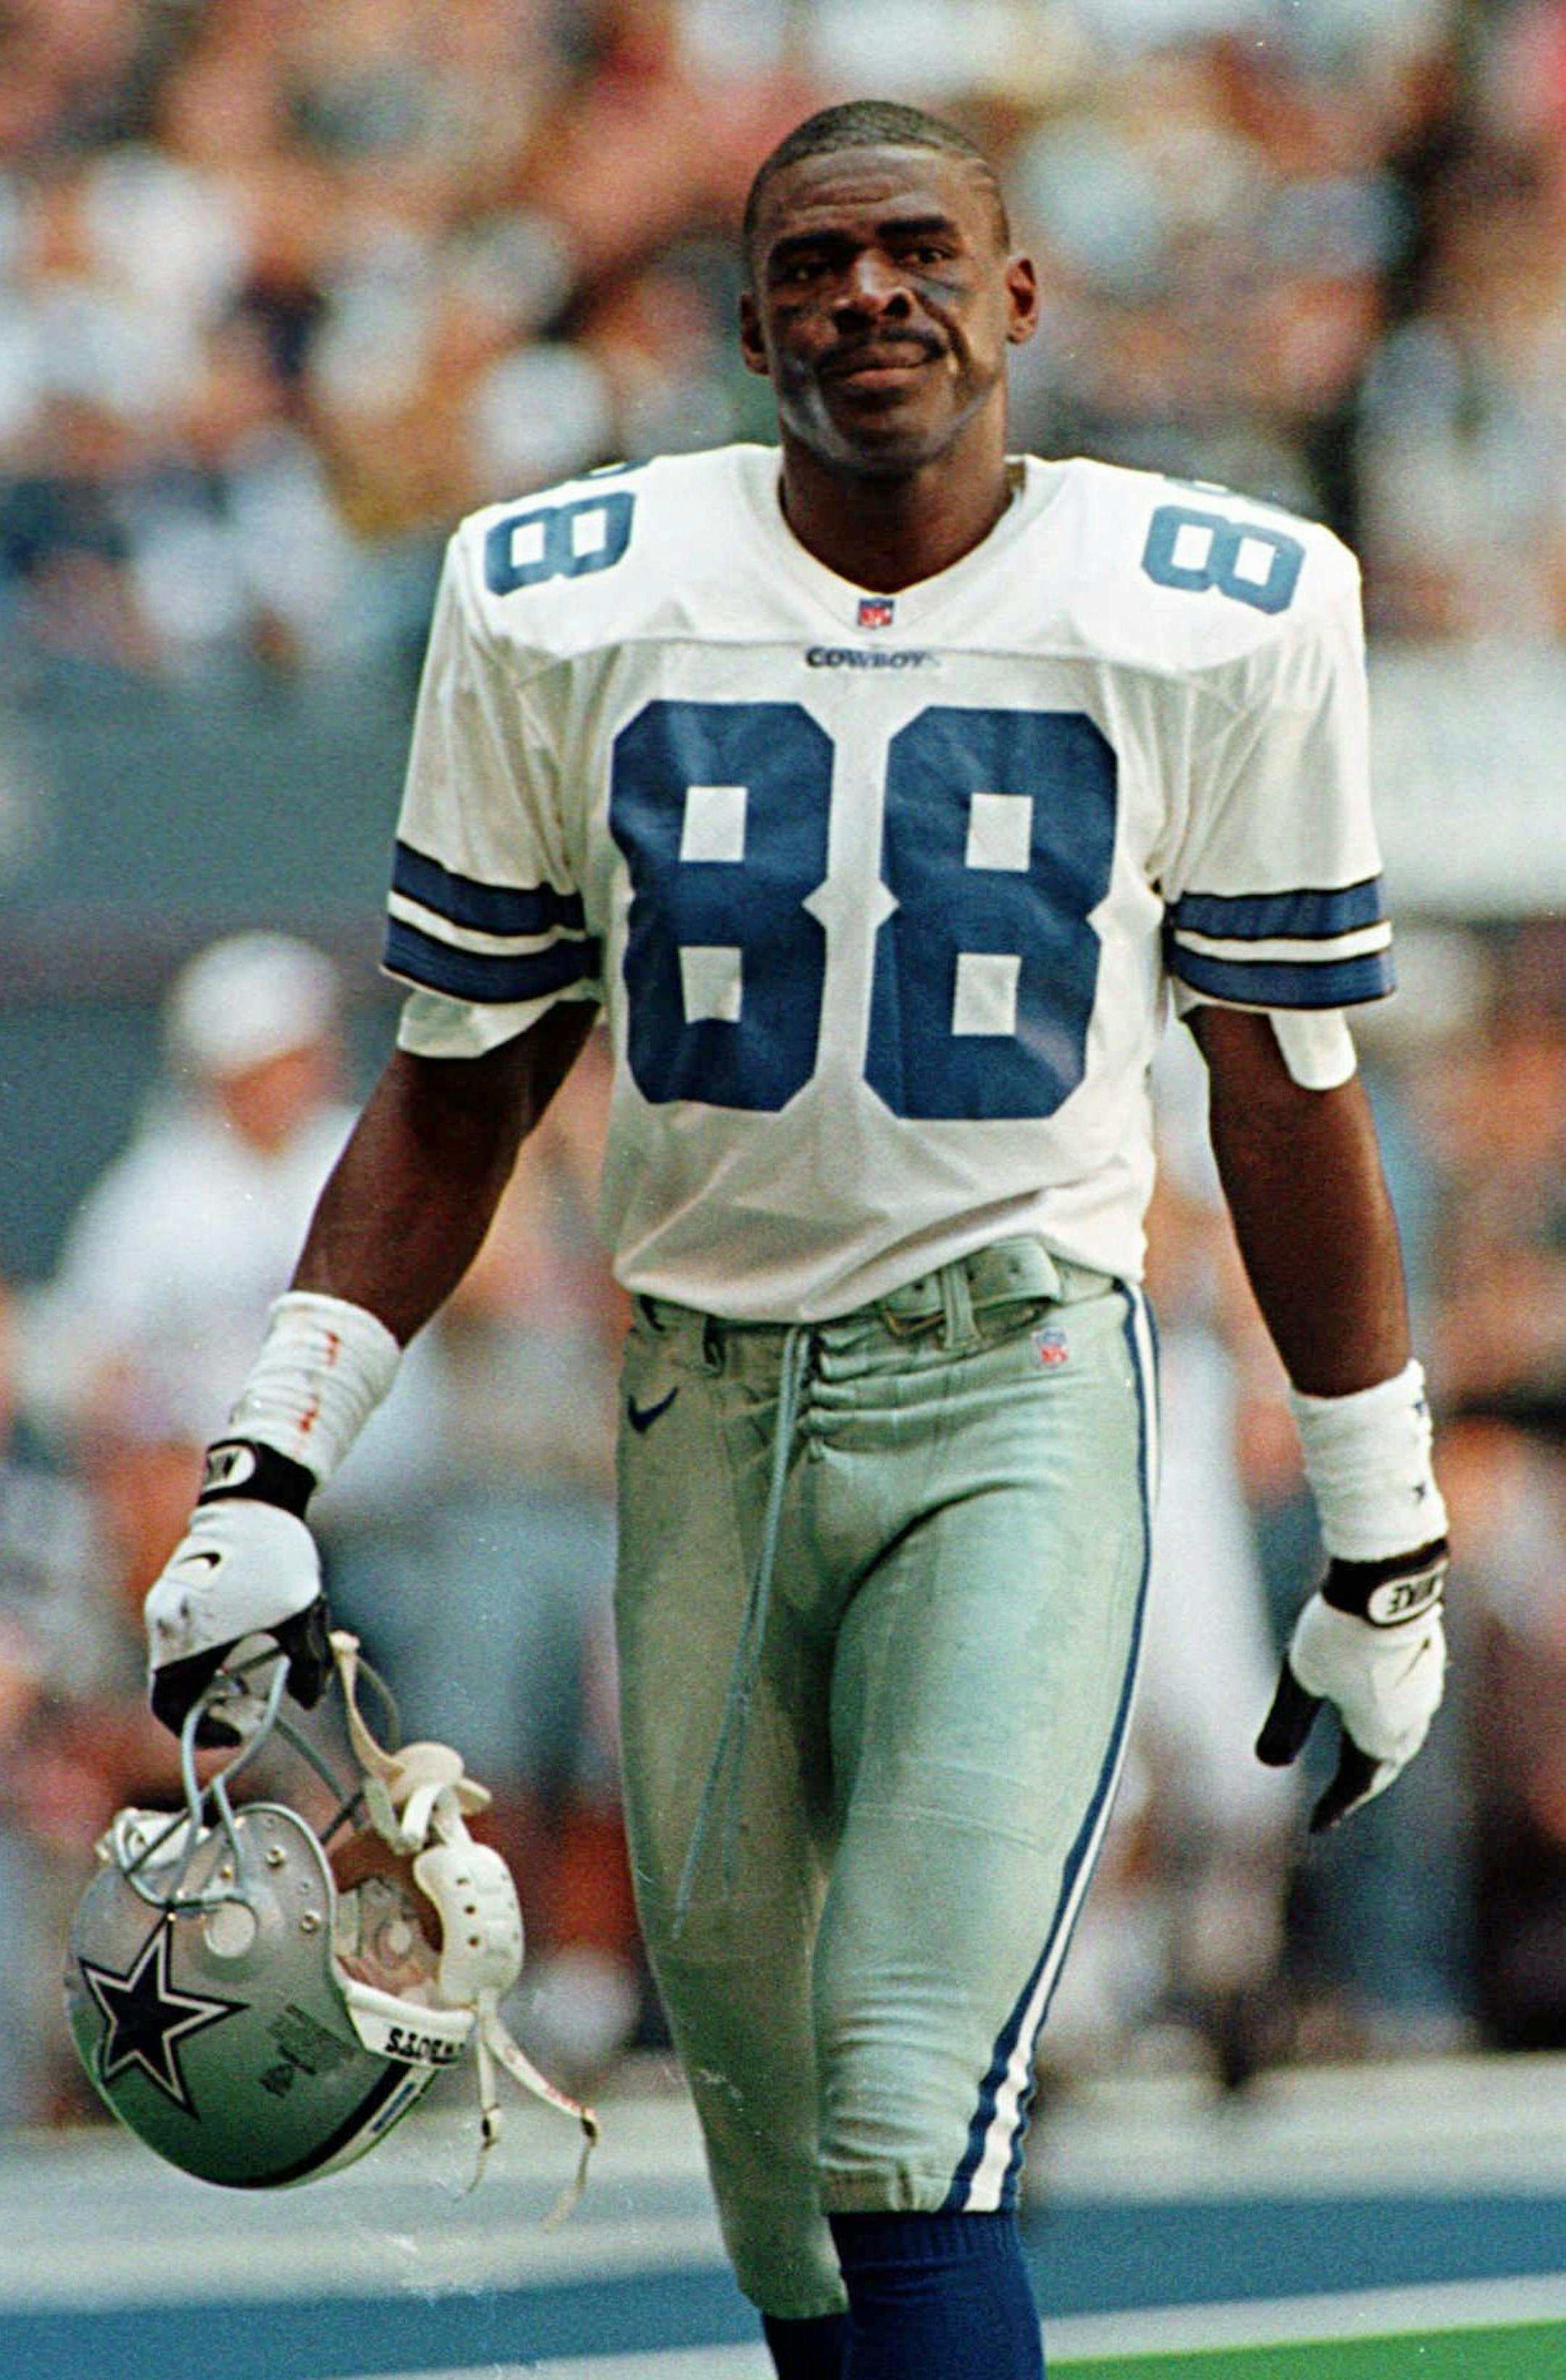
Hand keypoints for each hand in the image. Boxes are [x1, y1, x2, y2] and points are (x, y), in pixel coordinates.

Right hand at [145, 1498, 330, 1737]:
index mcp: (183, 1638)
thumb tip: (308, 1700)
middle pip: (175, 1689)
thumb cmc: (275, 1556)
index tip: (243, 1730)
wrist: (254, 1495)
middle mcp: (163, 1623)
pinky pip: (181, 1639)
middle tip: (253, 1708)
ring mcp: (164, 1604)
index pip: (172, 1708)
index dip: (205, 1729)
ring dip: (211, 1681)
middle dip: (213, 1708)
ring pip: (178, 1664)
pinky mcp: (173, 1588)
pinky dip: (206, 1656)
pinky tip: (242, 1649)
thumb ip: (308, 1665)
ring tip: (253, 1678)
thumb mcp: (302, 1617)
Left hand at [1256, 1541, 1447, 1831]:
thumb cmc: (1339, 1635)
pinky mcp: (1427, 1662)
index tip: (1317, 1826)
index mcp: (1379, 1735)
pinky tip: (1385, 1704)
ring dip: (1382, 1752)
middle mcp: (1409, 1720)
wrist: (1386, 1582)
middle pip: (1385, 1763)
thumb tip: (1268, 1765)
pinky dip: (1393, 1719)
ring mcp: (1424, 1690)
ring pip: (1404, 1735)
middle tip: (1344, 1799)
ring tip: (1365, 1758)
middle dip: (1363, 1784)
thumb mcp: (1301, 1681)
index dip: (1335, 1806)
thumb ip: (1286, 1724)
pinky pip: (1412, 1706)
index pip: (1357, 1783)